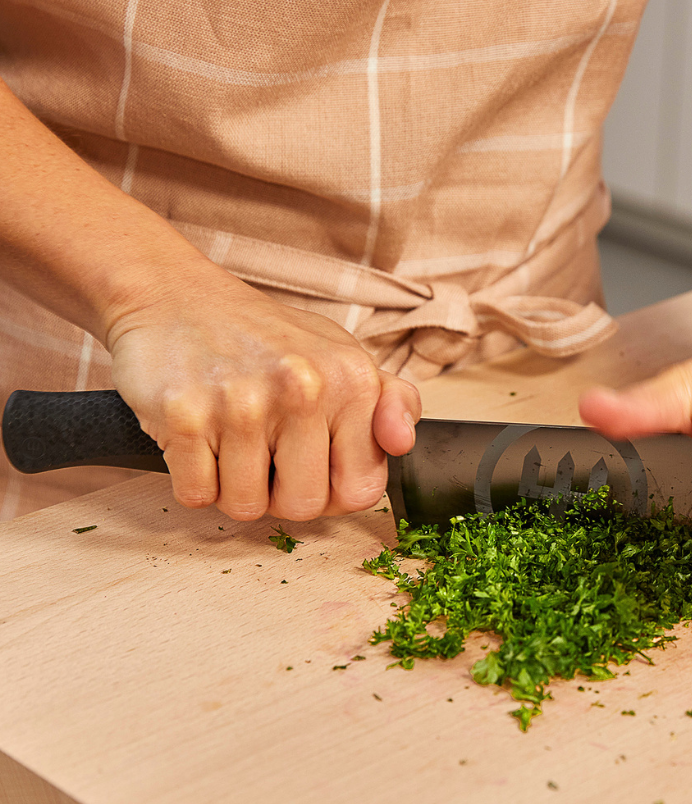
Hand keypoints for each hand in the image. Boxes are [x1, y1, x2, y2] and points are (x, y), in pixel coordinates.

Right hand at [107, 269, 418, 520]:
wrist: (176, 296)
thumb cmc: (266, 338)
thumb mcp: (343, 357)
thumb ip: (393, 402)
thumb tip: (403, 441)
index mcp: (351, 380)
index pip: (361, 491)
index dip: (333, 494)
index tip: (314, 470)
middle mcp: (303, 388)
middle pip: (302, 506)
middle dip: (280, 494)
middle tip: (264, 454)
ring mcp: (242, 403)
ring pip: (246, 507)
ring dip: (234, 488)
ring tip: (230, 442)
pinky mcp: (185, 415)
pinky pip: (197, 495)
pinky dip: (194, 479)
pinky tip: (199, 439)